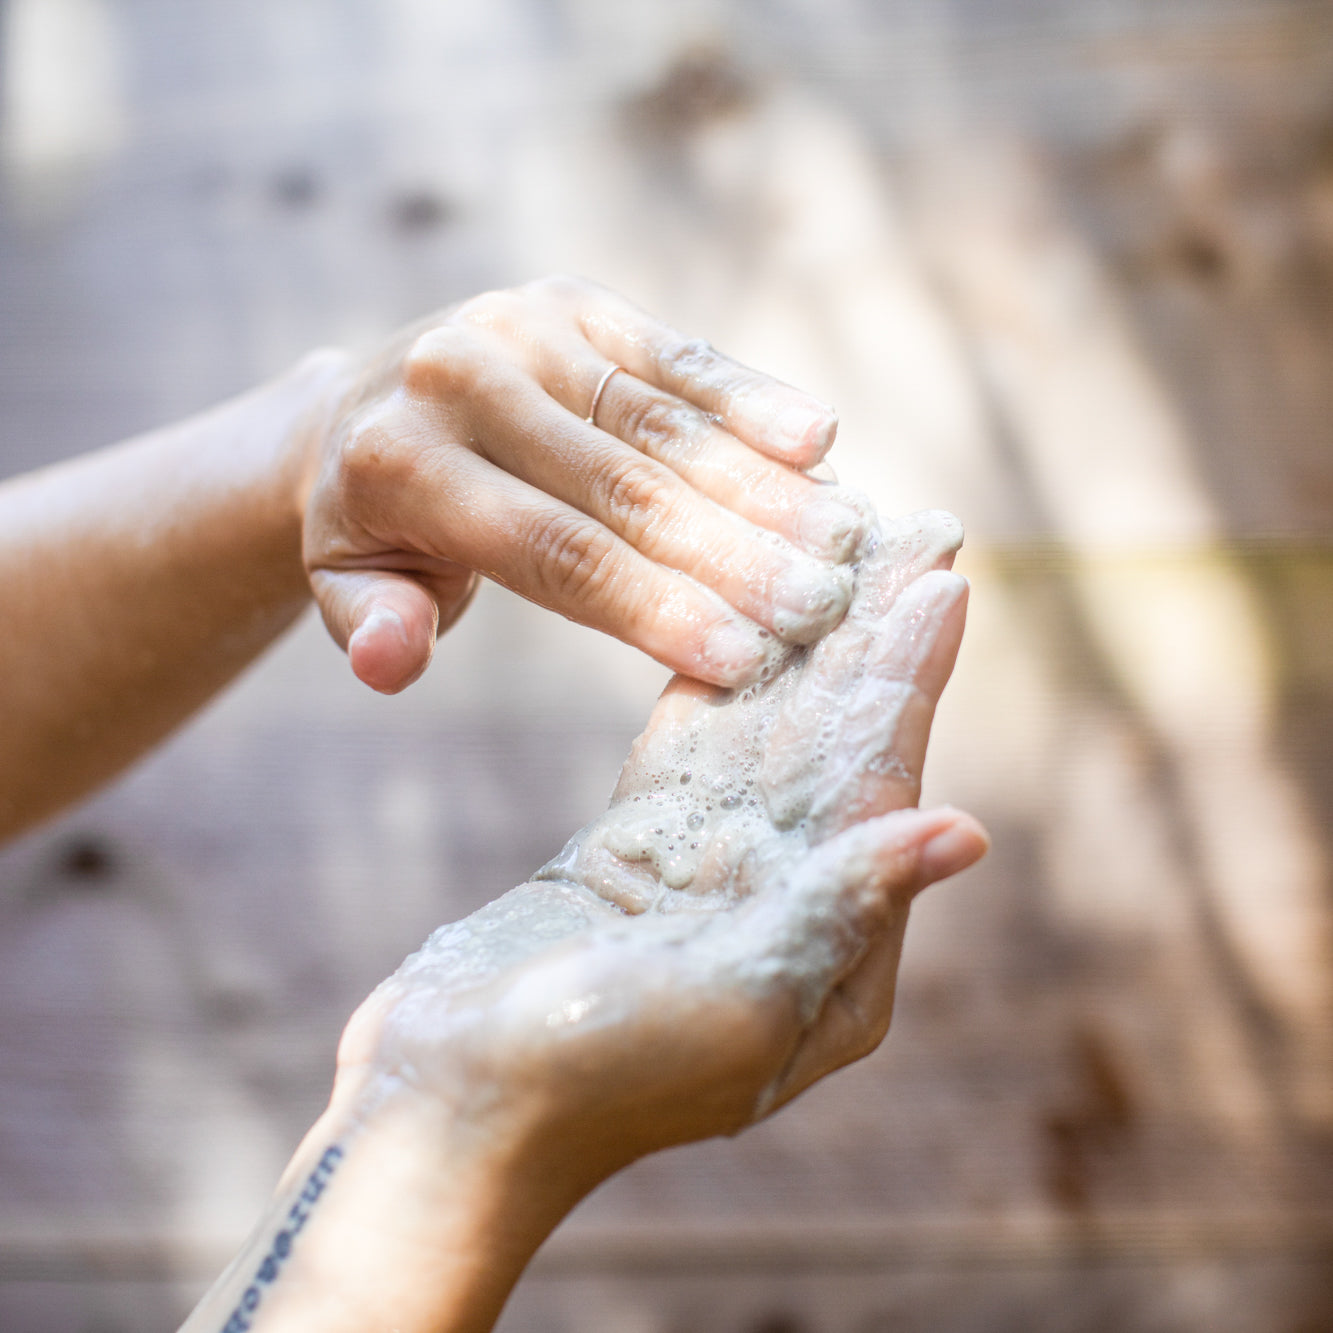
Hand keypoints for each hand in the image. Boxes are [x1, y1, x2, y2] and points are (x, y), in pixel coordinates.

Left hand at [300, 276, 872, 692]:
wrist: (359, 406)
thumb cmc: (376, 528)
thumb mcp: (349, 587)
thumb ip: (373, 625)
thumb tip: (390, 661)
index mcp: (401, 463)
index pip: (555, 552)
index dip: (653, 607)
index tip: (744, 659)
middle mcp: (464, 377)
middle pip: (624, 488)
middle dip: (732, 554)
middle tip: (822, 611)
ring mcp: (525, 328)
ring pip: (662, 423)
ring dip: (762, 486)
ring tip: (845, 544)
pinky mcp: (575, 305)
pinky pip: (674, 356)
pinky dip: (749, 397)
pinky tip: (819, 440)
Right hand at [335, 509, 986, 1202]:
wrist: (454, 1105)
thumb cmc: (597, 1080)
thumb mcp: (741, 1002)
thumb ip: (844, 908)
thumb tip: (964, 830)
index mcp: (836, 958)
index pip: (885, 787)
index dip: (913, 680)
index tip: (944, 579)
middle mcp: (786, 907)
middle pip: (839, 745)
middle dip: (873, 639)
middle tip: (915, 528)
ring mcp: (709, 874)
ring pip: (769, 732)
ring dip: (806, 643)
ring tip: (842, 551)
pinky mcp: (637, 852)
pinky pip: (692, 748)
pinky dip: (719, 679)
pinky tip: (743, 614)